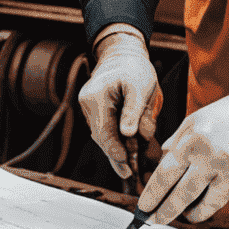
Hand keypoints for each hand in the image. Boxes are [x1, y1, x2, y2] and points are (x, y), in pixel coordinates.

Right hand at [78, 29, 161, 179]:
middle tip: (131, 174)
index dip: (116, 152)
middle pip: (101, 138)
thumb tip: (129, 135)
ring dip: (116, 150)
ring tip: (130, 168)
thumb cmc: (134, 68)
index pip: (104, 133)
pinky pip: (104, 130)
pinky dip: (116, 141)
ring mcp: (89, 108)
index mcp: (96, 97)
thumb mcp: (141, 87)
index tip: (128, 167)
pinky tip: (127, 152)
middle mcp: (87, 104)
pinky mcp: (95, 111)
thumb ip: (135, 111)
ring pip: (102, 136)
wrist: (123, 53)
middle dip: (117, 156)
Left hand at [135, 69, 228, 225]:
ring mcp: (224, 168)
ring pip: (196, 201)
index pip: (164, 174)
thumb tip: (163, 159)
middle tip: (151, 220)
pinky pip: (216, 202)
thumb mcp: (194, 120)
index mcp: (190, 139)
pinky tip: (194, 212)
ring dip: (181, 214)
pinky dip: (202, 211)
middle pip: (177, 193)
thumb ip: (176, 141)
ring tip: (172, 217)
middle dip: (162, 211)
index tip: (143, 207)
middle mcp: (206, 154)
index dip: (151, 195)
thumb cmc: (228, 113)